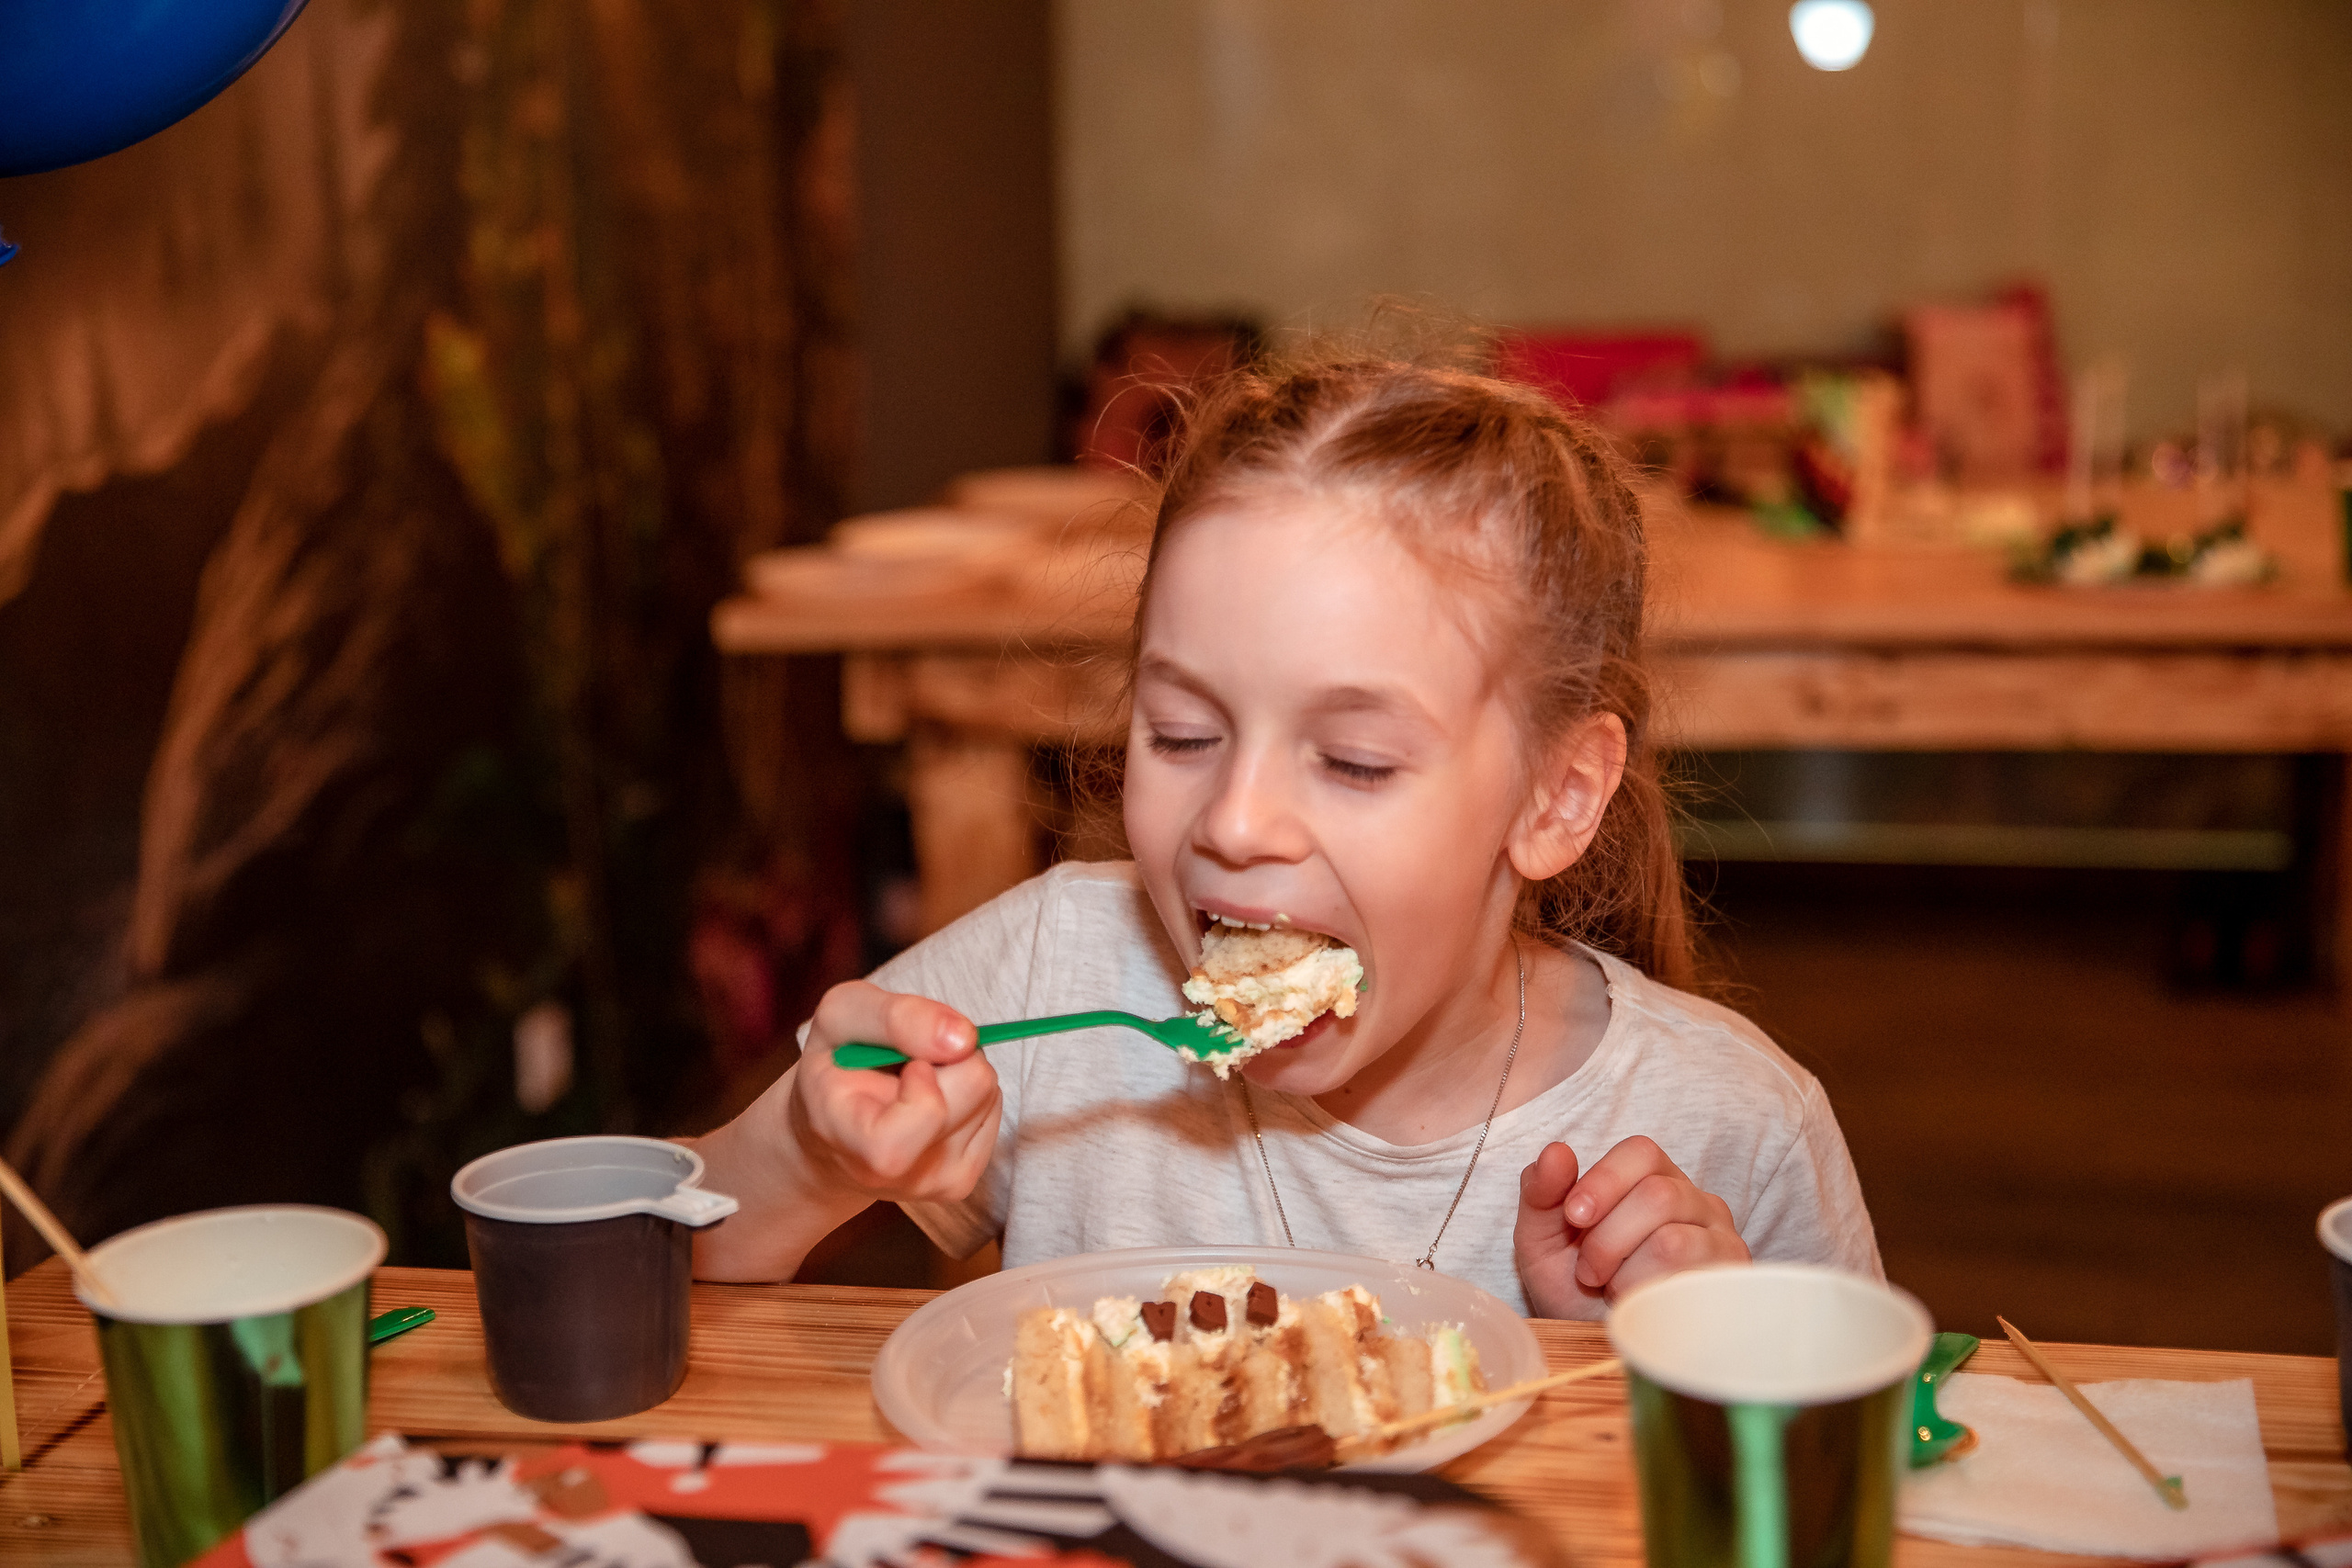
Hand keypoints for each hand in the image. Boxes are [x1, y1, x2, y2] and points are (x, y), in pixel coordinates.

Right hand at [692, 980, 1001, 1280]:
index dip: (930, 1074)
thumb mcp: (841, 1016)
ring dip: (959, 1071)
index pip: (926, 1113)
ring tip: (914, 1082)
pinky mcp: (958, 1184)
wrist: (830, 1134)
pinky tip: (931, 1101)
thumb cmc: (835, 1065)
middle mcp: (892, 1172)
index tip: (911, 1064)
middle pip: (976, 1084)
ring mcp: (930, 1184)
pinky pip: (993, 1111)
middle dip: (952, 1053)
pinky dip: (970, 1094)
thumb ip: (894, 1016)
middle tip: (910, 1059)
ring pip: (988, 1092)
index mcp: (846, 1134)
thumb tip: (964, 1036)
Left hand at [1512, 1137, 1747, 1316]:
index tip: (1573, 1216)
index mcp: (1650, 1178)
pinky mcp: (1730, 1283)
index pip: (1641, 1152)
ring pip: (1673, 1240)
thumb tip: (1556, 1151)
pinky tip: (1643, 1305)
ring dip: (1627, 1273)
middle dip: (1608, 1239)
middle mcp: (1695, 1202)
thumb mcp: (1542, 1240)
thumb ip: (1541, 1192)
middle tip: (1588, 1272)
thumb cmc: (1574, 1289)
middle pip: (1658, 1195)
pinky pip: (1690, 1281)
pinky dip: (1650, 1295)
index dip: (1604, 1180)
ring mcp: (1720, 1241)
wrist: (1602, 1349)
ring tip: (1614, 1290)